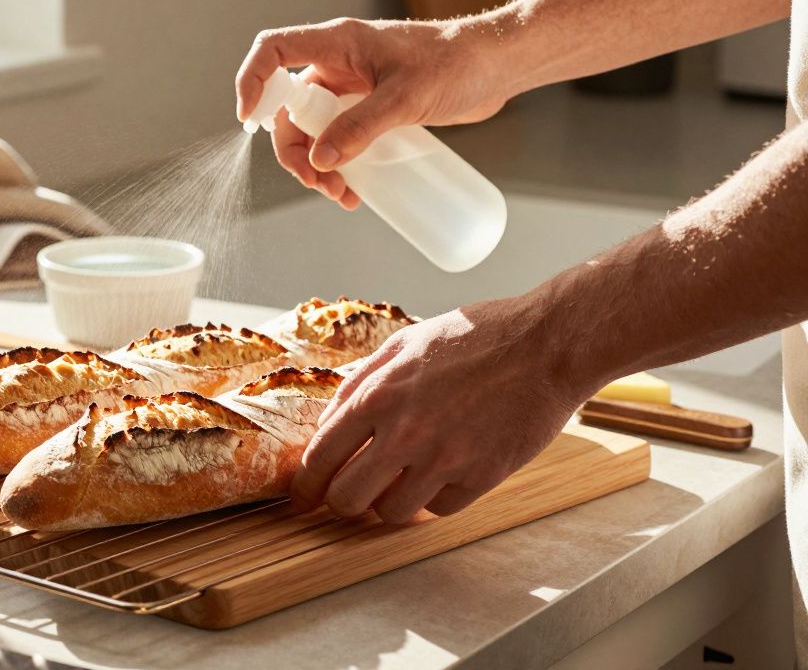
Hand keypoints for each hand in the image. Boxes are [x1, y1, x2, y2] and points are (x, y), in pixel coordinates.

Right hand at [235, 17, 513, 208]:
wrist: (497, 67)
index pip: (274, 52)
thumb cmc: (457, 64)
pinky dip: (341, 167)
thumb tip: (322, 160)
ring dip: (317, 167)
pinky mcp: (372, 110)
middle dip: (295, 151)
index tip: (248, 120)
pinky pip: (341, 140)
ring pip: (314, 131)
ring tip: (343, 195)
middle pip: (290, 108)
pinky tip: (358, 191)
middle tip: (319, 182)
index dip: (252, 82)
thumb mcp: (406, 97)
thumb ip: (362, 127)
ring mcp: (355, 89)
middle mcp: (339, 65)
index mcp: (338, 44)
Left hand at [290, 298, 593, 522]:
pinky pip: (440, 509)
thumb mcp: (406, 342)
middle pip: (348, 499)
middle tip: (349, 497)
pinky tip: (443, 472)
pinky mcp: (481, 477)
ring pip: (392, 513)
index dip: (306, 485)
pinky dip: (435, 498)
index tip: (303, 496)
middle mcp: (404, 433)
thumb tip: (330, 419)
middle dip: (342, 503)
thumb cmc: (478, 336)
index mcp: (377, 396)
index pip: (320, 458)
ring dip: (390, 502)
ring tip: (402, 480)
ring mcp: (444, 459)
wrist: (547, 344)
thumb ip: (362, 381)